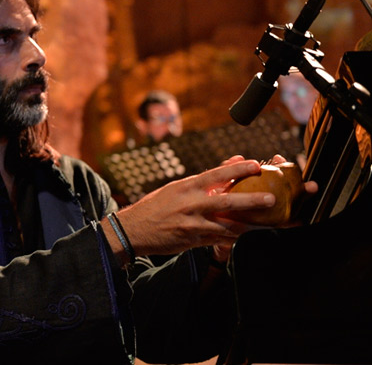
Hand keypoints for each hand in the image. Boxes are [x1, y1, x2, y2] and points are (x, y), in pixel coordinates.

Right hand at [111, 159, 273, 257]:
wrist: (133, 230)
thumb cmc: (155, 206)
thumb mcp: (176, 188)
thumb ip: (204, 180)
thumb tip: (231, 163)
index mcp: (186, 187)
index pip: (216, 174)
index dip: (238, 169)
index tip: (255, 165)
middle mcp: (190, 204)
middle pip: (227, 201)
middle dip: (251, 200)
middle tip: (271, 199)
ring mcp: (192, 224)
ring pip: (227, 225)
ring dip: (247, 224)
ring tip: (264, 223)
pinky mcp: (193, 240)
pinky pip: (219, 239)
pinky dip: (232, 237)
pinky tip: (243, 235)